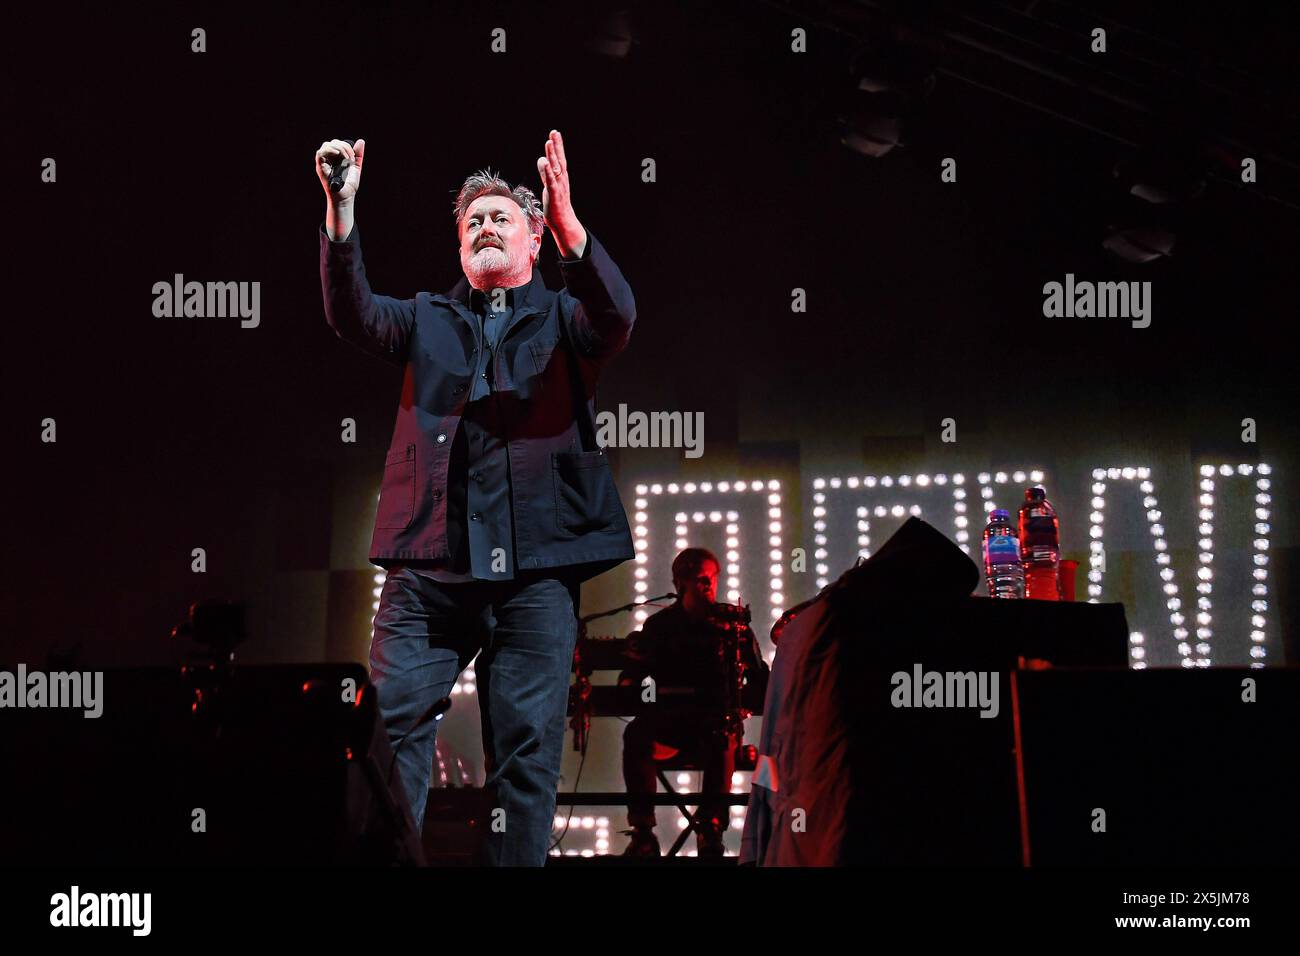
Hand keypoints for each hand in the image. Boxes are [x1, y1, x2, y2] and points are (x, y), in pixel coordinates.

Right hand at [315, 138, 365, 202]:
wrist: (346, 196)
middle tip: (351, 158)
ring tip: (346, 158)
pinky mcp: (320, 167)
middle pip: (332, 142)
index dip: (346, 145)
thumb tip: (361, 141)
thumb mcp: (356, 167)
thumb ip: (358, 155)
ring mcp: (324, 163)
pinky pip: (320, 153)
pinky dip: (328, 150)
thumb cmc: (349, 185)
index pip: (337, 143)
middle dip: (344, 146)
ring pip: (326, 145)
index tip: (353, 157)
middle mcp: (328, 159)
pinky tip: (337, 153)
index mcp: (335, 158)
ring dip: (338, 148)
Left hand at [536, 129, 586, 257]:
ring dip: (552, 155)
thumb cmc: (556, 205)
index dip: (557, 146)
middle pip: (559, 160)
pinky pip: (550, 181)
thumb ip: (545, 173)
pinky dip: (547, 171)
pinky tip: (544, 162)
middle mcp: (561, 180)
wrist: (563, 222)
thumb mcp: (549, 186)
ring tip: (549, 142)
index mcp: (561, 177)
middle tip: (554, 132)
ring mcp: (558, 186)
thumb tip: (542, 160)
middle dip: (557, 146)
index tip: (555, 134)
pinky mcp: (554, 194)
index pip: (559, 159)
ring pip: (556, 168)